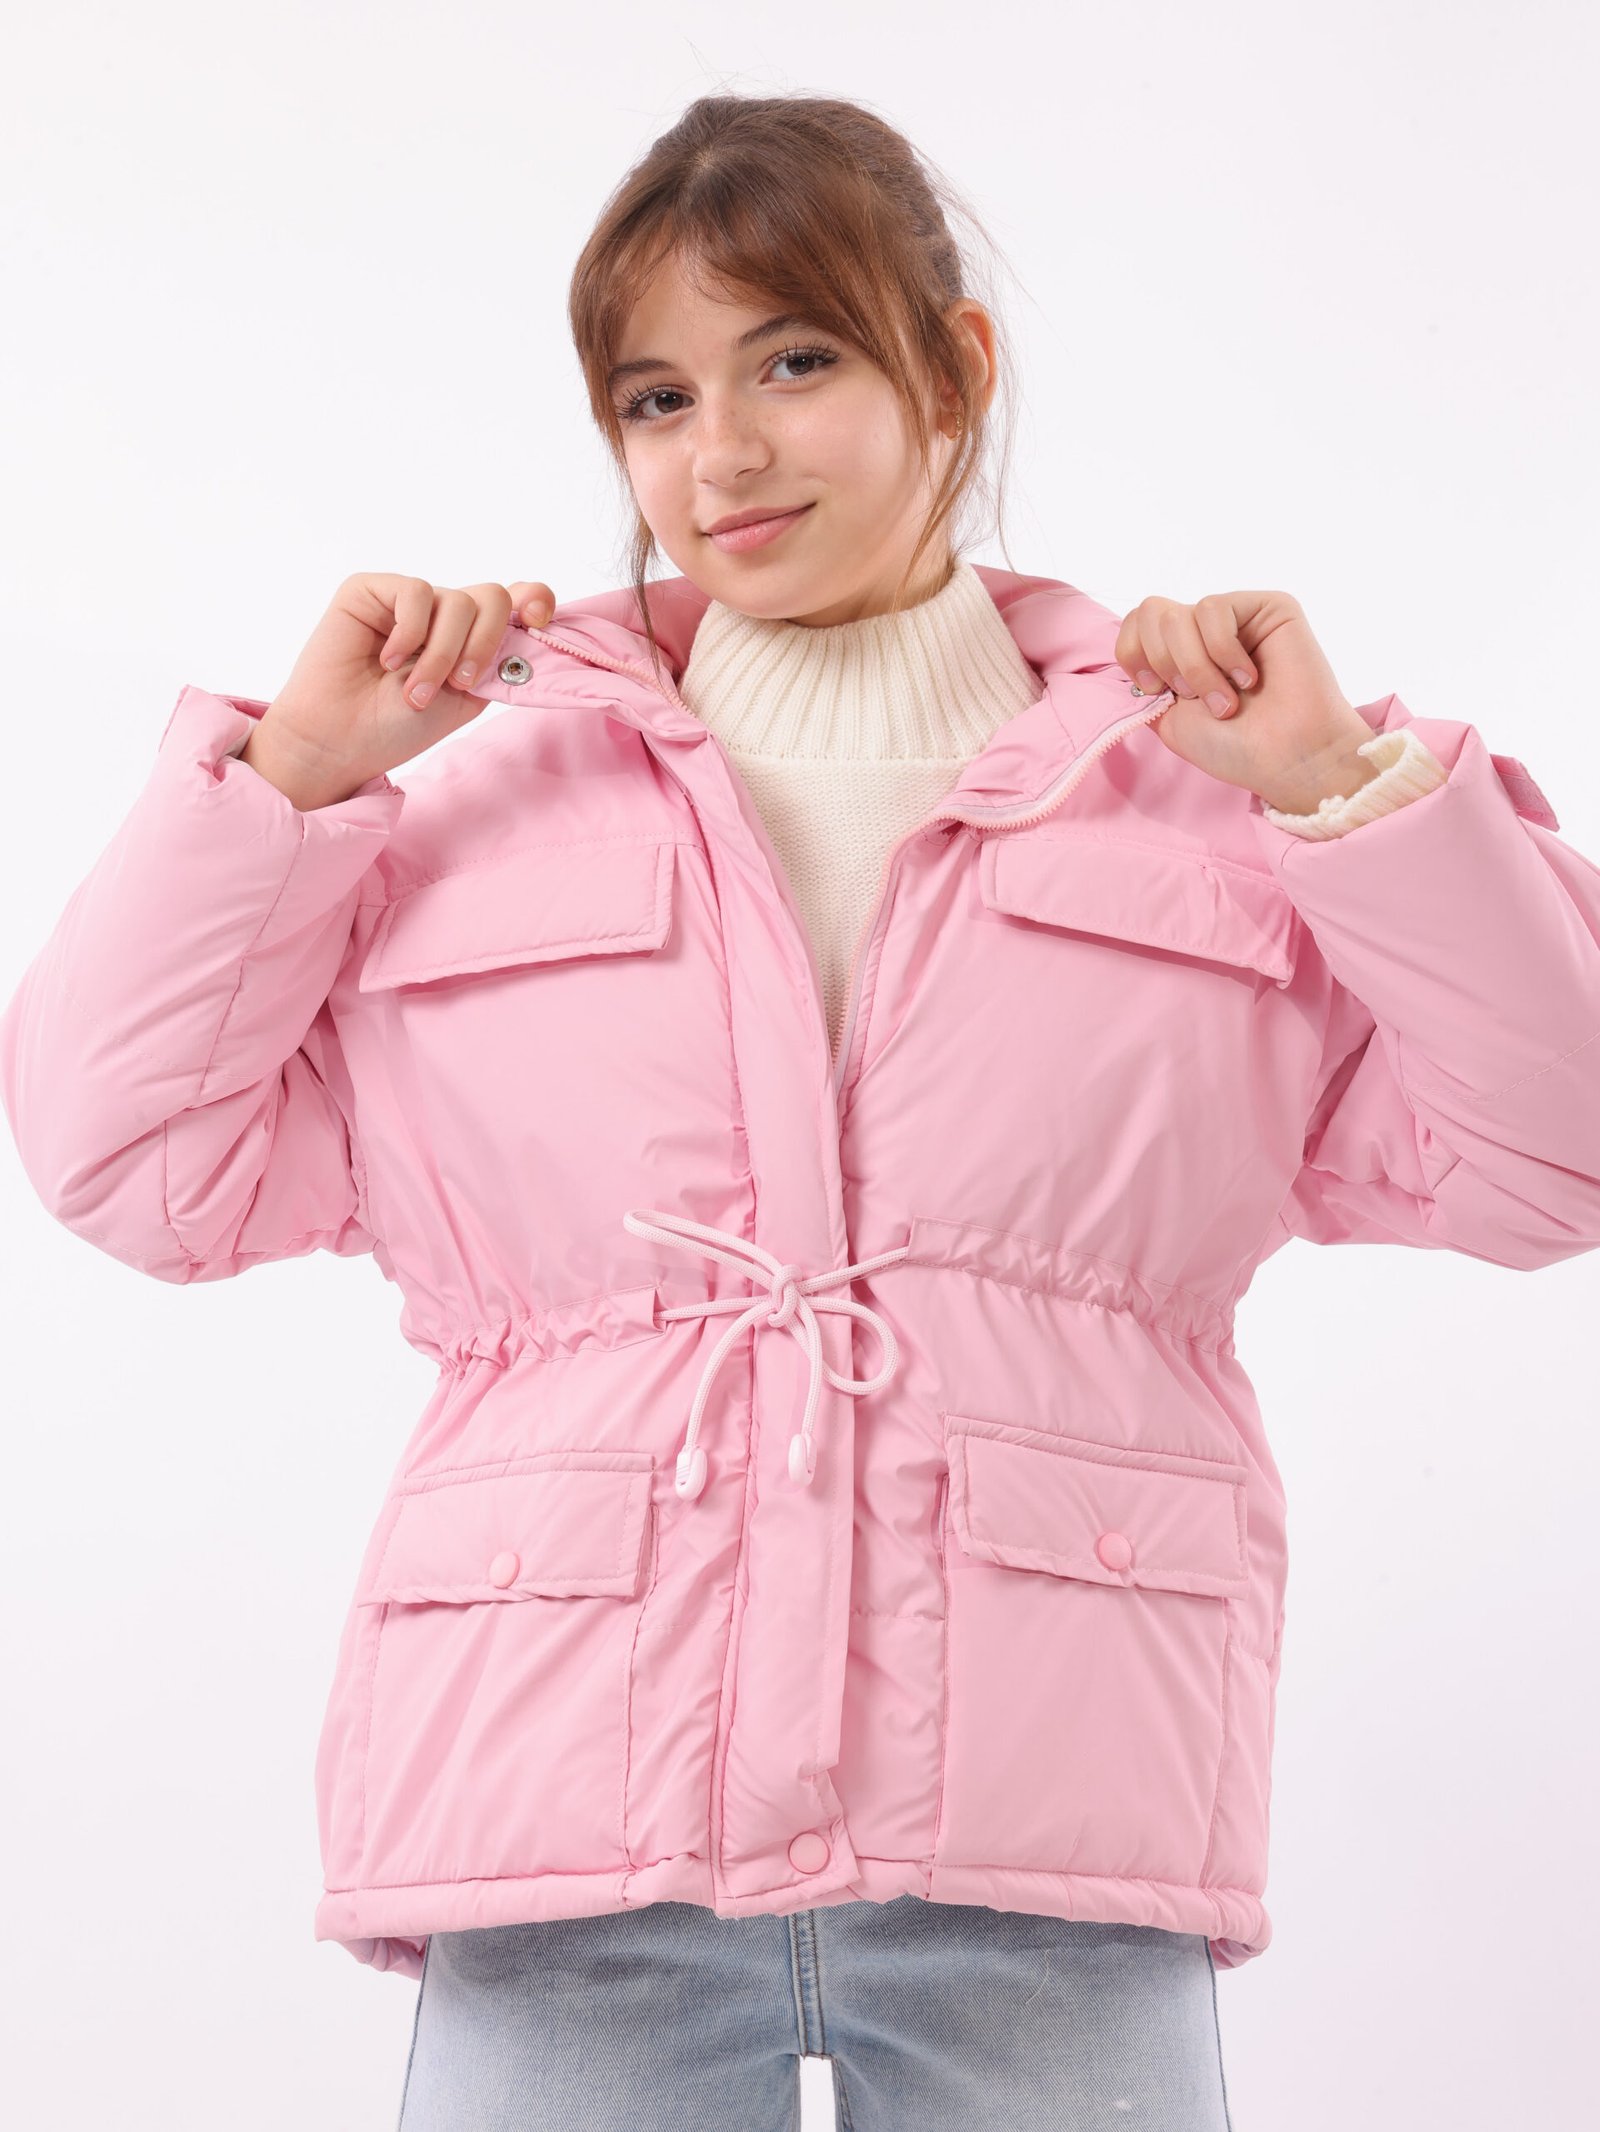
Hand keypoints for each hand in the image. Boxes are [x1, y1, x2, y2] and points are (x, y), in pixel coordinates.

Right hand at [245, 574, 557, 805]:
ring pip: (457, 601)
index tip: (539, 621)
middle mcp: (442, 614)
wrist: (341, 742)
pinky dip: (409, 633)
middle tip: (459, 683)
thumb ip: (499, 658)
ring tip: (414, 691)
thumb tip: (533, 612)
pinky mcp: (371, 590)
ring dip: (442, 655)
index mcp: (469, 638)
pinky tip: (386, 660)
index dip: (536, 600)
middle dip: (485, 643)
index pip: (515, 599)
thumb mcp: (466, 698)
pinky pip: (415, 592)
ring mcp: (407, 601)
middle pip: (493, 597)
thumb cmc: (399, 727)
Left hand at [1113, 589, 1379, 813]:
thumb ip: (1143, 683)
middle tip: (1197, 698)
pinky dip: (1222, 651)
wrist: (1286, 759)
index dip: (1132, 655)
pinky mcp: (1267, 606)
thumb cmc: (1235, 747)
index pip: (1133, 623)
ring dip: (1196, 668)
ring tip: (1228, 700)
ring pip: (1178, 616)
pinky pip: (1213, 608)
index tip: (1156, 691)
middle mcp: (1205, 632)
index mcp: (1180, 655)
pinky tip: (1250, 677)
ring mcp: (1236, 617)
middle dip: (1165, 663)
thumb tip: (1128, 647)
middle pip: (1150, 612)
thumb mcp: (1168, 720)